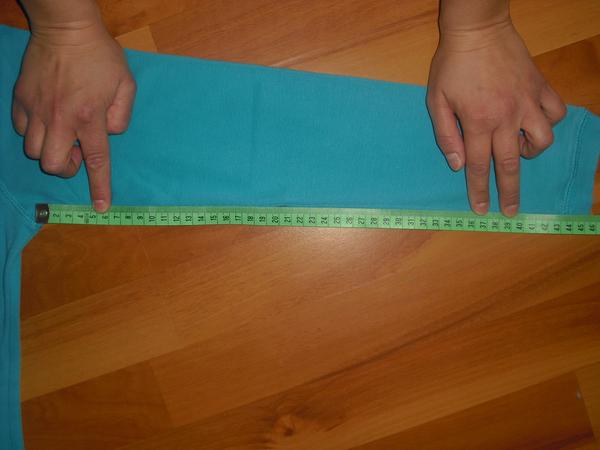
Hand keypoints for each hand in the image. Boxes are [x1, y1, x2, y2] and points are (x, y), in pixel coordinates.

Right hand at [12, 22, 135, 211]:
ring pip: (32, 150)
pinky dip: (33, 133)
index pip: (97, 161)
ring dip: (48, 150)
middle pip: (52, 164)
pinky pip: (20, 130)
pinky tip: (46, 120)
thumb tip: (109, 134)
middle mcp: (60, 118)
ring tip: (62, 135)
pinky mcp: (20, 99)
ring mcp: (36, 109)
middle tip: (76, 153)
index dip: (100, 187)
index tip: (101, 207)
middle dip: (64, 168)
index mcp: (90, 117)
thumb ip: (122, 116)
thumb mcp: (127, 85)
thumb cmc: (101, 56)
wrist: (67, 28)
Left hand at [426, 21, 565, 215]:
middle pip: (510, 164)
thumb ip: (445, 134)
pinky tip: (535, 123)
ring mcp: (526, 102)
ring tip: (518, 150)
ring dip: (531, 153)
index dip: (479, 191)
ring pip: (542, 140)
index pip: (477, 166)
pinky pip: (556, 112)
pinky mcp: (540, 87)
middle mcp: (505, 117)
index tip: (483, 210)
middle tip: (511, 211)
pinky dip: (549, 123)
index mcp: (477, 122)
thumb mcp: (435, 100)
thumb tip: (455, 164)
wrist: (477, 30)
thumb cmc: (451, 65)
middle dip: (509, 192)